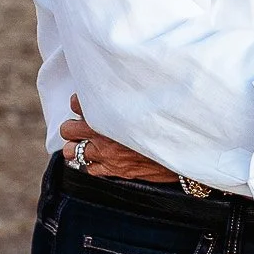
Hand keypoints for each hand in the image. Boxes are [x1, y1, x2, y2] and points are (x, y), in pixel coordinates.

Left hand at [58, 96, 178, 183]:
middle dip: (73, 127)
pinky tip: (101, 159)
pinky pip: (89, 169)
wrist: (185, 152)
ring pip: (71, 151)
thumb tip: (119, 83)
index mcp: (110, 111)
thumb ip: (129, 95)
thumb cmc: (170, 125)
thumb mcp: (150, 101)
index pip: (77, 103)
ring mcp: (107, 154)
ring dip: (76, 147)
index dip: (80, 103)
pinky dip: (92, 164)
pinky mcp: (115, 170)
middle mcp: (104, 133)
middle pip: (68, 129)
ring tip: (86, 144)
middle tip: (82, 126)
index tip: (87, 104)